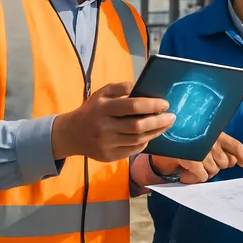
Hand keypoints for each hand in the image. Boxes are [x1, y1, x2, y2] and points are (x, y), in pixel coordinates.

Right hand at [51, 81, 175, 161]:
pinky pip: (133, 150)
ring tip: (166, 124)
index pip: (132, 106)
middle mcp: (104, 127)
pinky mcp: (109, 156)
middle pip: (138, 126)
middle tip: (172, 116)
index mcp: (103, 108)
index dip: (151, 104)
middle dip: (159, 121)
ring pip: (138, 140)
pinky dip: (145, 142)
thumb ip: (121, 87)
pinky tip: (151, 134)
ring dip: (156, 132)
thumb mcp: (102, 93)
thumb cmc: (92, 110)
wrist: (70, 134)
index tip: (165, 104)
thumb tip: (143, 86)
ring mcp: (106, 144)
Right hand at [150, 133, 242, 183]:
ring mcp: (201, 150)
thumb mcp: (205, 138)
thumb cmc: (188, 138)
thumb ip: (221, 147)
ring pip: (214, 171)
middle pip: (225, 163)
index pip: (236, 146)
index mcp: (217, 133)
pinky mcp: (192, 159)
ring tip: (196, 163)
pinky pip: (203, 176)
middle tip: (205, 160)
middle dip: (218, 165)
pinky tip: (191, 172)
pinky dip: (198, 177)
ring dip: (206, 171)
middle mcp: (211, 140)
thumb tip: (238, 162)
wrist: (165, 135)